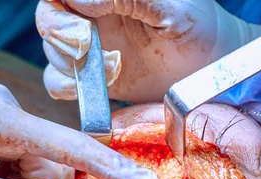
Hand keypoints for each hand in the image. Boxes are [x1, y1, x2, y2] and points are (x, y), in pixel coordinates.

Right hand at [36, 0, 260, 102]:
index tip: (81, 24)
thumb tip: (80, 0)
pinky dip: (66, 87)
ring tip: (113, 69)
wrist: (212, 71)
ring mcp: (92, 49)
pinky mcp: (93, 79)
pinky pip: (59, 82)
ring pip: (53, 52)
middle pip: (49, 19)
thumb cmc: (199, 28)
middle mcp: (94, 17)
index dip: (59, 7)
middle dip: (61, 34)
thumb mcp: (170, 7)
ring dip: (72, 64)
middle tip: (87, 46)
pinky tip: (93, 88)